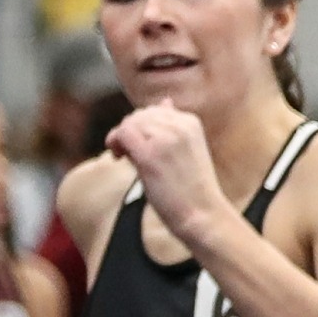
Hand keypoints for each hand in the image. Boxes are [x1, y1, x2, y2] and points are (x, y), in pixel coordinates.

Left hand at [105, 102, 228, 246]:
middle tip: (127, 153)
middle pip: (139, 114)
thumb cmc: (193, 188)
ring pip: (129, 122)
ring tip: (124, 156)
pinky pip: (122, 134)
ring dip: (120, 137)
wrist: (202, 215)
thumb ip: (174, 125)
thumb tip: (165, 101)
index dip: (141, 126)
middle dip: (129, 131)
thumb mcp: (188, 149)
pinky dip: (115, 142)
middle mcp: (179, 126)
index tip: (140, 146)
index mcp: (191, 122)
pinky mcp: (150, 154)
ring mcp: (165, 139)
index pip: (155, 110)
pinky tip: (119, 157)